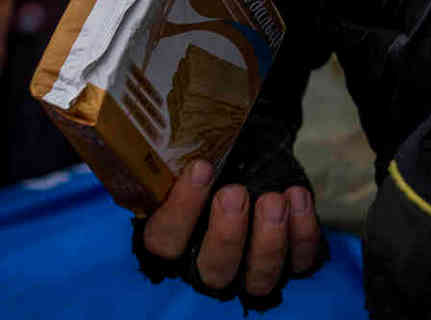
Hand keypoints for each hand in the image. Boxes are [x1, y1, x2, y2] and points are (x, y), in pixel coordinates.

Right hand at [142, 160, 325, 298]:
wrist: (250, 153)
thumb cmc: (208, 157)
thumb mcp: (179, 157)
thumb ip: (160, 164)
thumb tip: (128, 152)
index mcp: (173, 242)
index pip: (165, 242)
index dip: (180, 211)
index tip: (201, 169)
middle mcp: (209, 265)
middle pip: (214, 270)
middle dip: (227, 235)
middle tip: (235, 193)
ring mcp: (251, 271)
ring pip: (259, 278)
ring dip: (269, 240)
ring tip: (274, 200)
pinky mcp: (290, 264)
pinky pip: (300, 262)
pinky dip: (302, 233)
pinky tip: (297, 198)